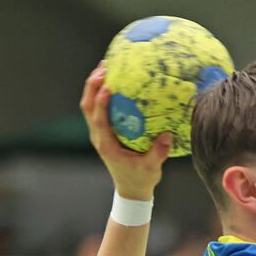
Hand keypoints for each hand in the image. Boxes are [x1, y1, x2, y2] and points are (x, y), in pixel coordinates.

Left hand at [81, 63, 172, 200]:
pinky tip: (114, 80)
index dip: (101, 103)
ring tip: (106, 66)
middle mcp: (99, 137)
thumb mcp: (152, 168)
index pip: (99, 120)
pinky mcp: (103, 131)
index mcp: (107, 145)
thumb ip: (158, 153)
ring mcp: (99, 133)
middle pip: (87, 107)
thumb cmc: (141, 178)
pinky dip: (101, 92)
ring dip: (94, 86)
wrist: (131, 189)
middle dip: (93, 85)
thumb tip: (167, 136)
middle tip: (105, 67)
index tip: (108, 87)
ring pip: (89, 106)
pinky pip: (97, 108)